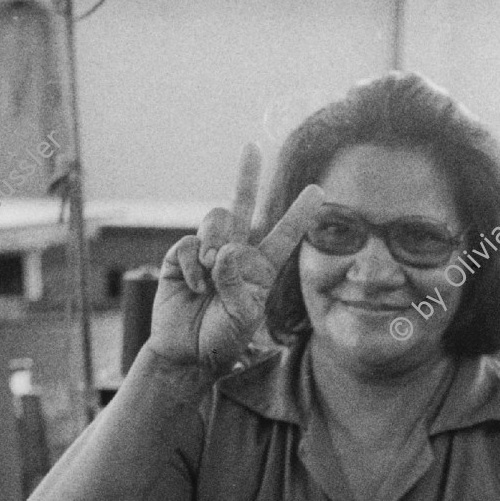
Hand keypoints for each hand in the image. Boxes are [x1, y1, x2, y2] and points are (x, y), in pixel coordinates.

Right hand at [144, 143, 325, 369]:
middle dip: (247, 177)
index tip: (318, 190)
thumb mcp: (243, 316)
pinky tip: (194, 287)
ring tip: (210, 275)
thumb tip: (224, 250)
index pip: (284, 236)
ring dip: (214, 246)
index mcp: (261, 269)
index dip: (300, 214)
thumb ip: (238, 282)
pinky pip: (189, 244)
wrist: (186, 352)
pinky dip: (191, 266)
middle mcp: (236, 255)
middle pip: (244, 208)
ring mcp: (207, 253)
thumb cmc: (222, 338)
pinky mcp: (181, 257)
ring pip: (215, 221)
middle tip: (252, 147)